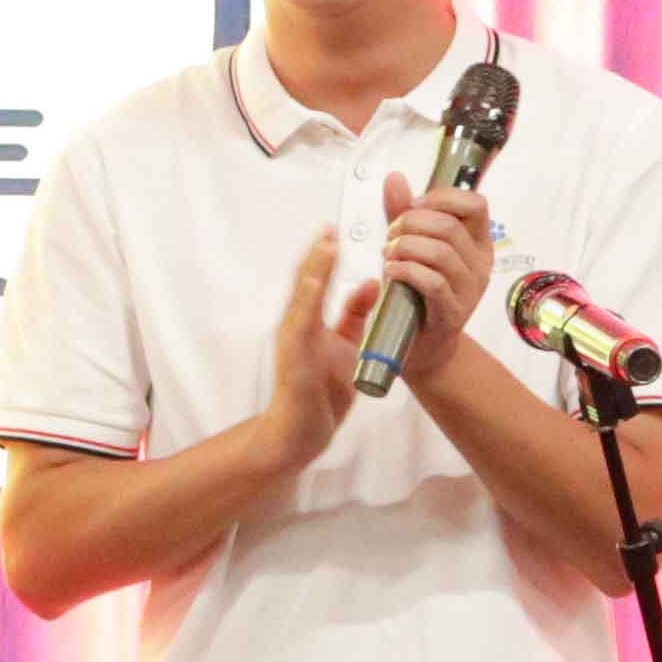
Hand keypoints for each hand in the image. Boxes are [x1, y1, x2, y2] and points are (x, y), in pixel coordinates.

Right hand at [258, 228, 365, 473]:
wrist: (299, 435)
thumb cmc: (318, 393)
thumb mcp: (345, 347)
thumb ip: (354, 315)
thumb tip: (369, 283)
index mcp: (307, 322)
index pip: (315, 281)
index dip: (324, 255)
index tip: (335, 229)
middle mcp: (294, 327)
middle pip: (304, 282)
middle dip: (317, 254)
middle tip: (330, 227)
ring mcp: (291, 343)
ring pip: (301, 299)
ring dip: (313, 270)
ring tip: (326, 245)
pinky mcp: (294, 361)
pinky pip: (300, 328)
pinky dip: (307, 304)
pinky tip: (316, 284)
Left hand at [367, 174, 499, 386]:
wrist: (421, 345)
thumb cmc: (417, 292)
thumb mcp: (411, 246)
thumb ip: (403, 213)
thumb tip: (395, 178)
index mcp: (477, 242)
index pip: (475, 204)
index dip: (442, 197)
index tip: (413, 205)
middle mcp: (480, 264)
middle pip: (450, 226)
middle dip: (411, 223)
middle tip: (390, 235)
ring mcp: (470, 290)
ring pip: (441, 252)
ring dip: (406, 247)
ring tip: (388, 254)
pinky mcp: (453, 312)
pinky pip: (433, 282)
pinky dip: (407, 271)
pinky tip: (391, 271)